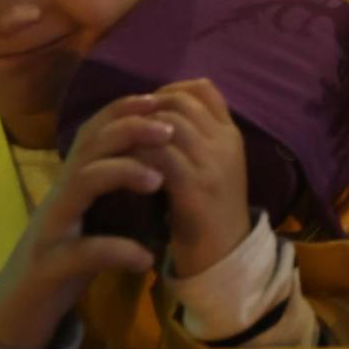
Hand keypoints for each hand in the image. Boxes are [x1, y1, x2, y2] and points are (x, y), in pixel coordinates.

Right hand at [0, 97, 165, 348]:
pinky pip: (83, 251)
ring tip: (158, 180)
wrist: (20, 308)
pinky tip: (146, 258)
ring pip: (81, 183)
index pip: (93, 132)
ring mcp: (51, 228)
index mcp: (73, 182)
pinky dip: (117, 251)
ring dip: (122, 173)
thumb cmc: (66, 257)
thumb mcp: (93, 216)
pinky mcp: (50, 265)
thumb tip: (164, 161)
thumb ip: (116, 189)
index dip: (123, 110)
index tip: (159, 100)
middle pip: (88, 147)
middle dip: (129, 130)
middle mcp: (59, 195)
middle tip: (168, 131)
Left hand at [129, 79, 250, 276]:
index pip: (203, 89)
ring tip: (118, 143)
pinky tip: (120, 166)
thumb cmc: (210, 215)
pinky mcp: (196, 188)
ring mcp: (214, 164)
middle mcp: (226, 143)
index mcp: (231, 135)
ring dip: (137, 130)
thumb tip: (158, 117)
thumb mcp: (211, 169)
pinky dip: (136, 155)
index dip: (170, 89)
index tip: (147, 106)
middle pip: (182, 102)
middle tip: (124, 125)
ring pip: (169, 125)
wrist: (224, 260)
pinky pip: (160, 156)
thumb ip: (196, 142)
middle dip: (147, 108)